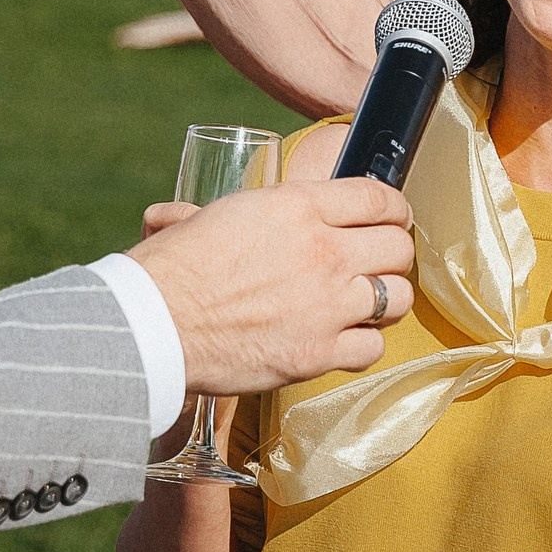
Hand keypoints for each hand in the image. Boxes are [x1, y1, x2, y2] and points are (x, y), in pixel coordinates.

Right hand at [127, 178, 416, 393]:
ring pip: (397, 298)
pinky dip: (363, 346)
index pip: (379, 197)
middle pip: (398, 247)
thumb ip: (213, 215)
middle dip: (393, 253)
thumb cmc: (169, 267)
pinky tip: (343, 340)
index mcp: (298, 206)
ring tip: (367, 304)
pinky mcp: (318, 354)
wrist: (153, 324)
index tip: (392, 218)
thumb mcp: (203, 217)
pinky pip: (372, 349)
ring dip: (386, 300)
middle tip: (379, 263)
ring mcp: (326, 305)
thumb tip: (176, 214)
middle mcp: (323, 251)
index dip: (393, 209)